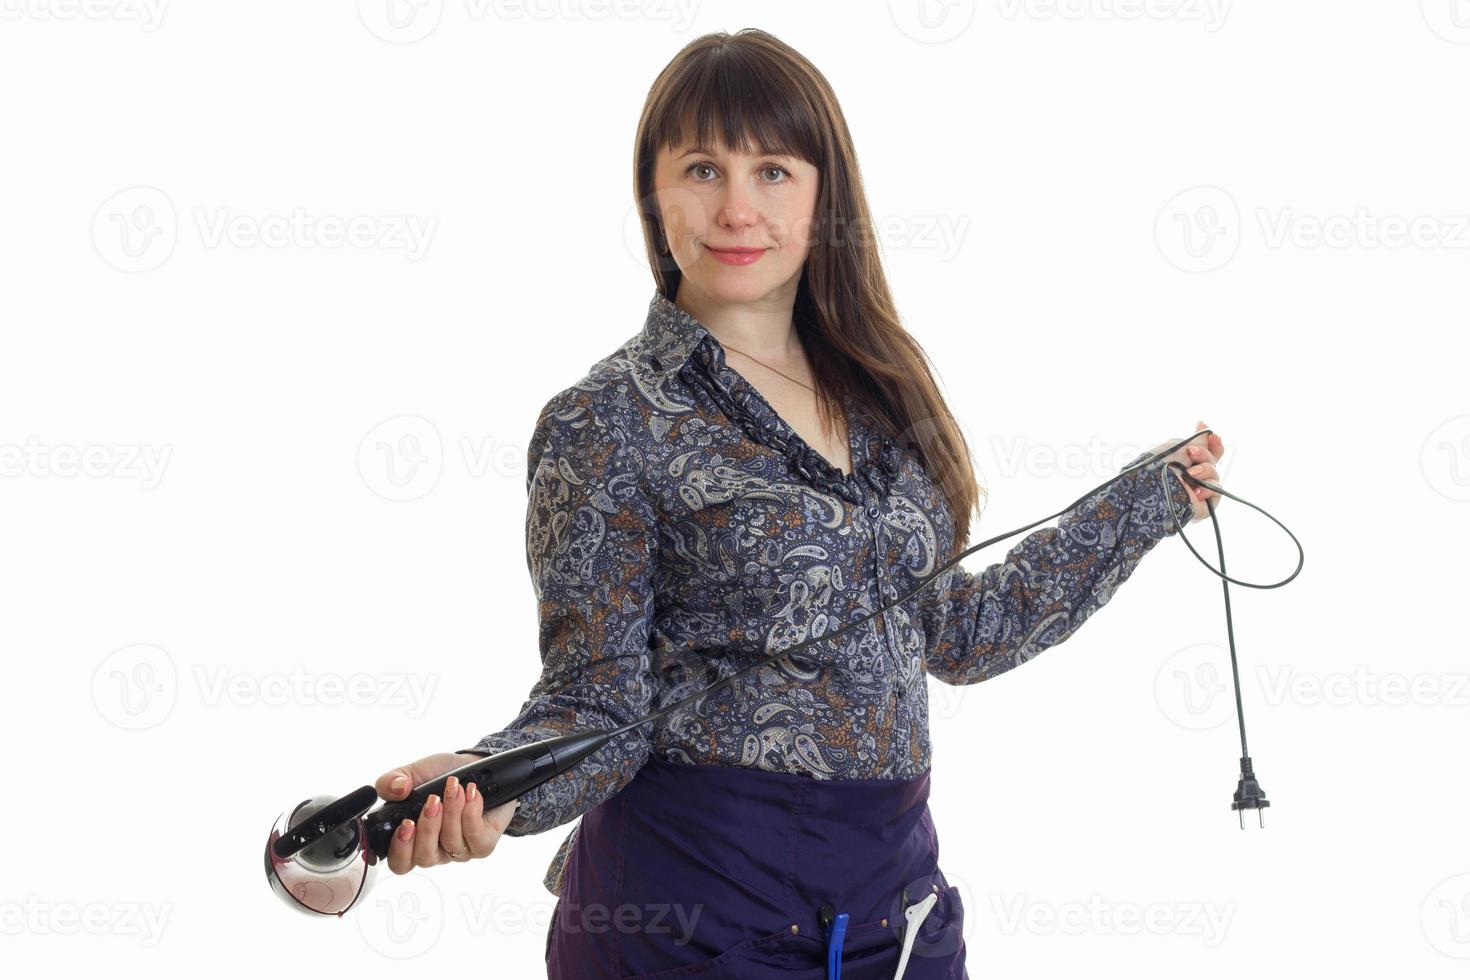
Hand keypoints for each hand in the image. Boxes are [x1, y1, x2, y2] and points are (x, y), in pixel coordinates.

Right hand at [374, 751, 519, 873]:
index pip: (399, 862)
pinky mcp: (483, 844)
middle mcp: (435, 849)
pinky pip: (476, 839)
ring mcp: (459, 849)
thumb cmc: (440, 775)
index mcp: (412, 839)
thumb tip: (396, 789)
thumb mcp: (412, 773)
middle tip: (433, 801)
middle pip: (425, 857)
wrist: (474, 766)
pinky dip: (472, 812)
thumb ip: (391, 782)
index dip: (400, 850)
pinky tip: (471, 793)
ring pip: (452, 843)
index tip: (406, 824)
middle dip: (428, 828)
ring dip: (452, 811)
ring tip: (454, 787)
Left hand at [1147, 420, 1225, 523]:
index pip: (1207, 452)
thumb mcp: (1178, 447)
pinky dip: (1208, 488)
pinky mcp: (1204, 504)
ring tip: (1189, 474)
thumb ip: (1197, 442)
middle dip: (1204, 454)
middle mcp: (1192, 477)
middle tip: (1191, 451)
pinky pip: (1217, 490)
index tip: (1210, 432)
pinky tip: (1196, 491)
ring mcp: (1198, 490)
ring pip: (1215, 474)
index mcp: (1184, 464)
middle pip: (1213, 461)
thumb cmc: (1160, 466)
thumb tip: (1208, 433)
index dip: (1213, 442)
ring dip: (1204, 470)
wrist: (1156, 487)